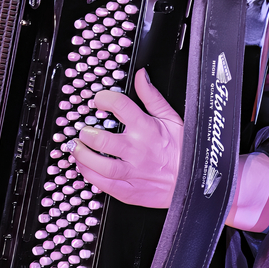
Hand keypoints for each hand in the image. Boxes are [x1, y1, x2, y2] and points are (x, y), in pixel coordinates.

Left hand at [70, 68, 183, 208]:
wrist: (192, 182)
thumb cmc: (182, 150)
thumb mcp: (171, 118)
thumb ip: (152, 97)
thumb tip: (141, 76)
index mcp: (147, 128)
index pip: (121, 106)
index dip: (104, 99)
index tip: (98, 100)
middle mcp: (137, 150)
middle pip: (105, 140)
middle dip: (87, 134)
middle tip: (83, 131)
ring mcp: (133, 172)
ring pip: (102, 165)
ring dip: (83, 156)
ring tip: (76, 149)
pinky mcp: (129, 191)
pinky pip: (104, 184)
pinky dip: (89, 175)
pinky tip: (84, 167)